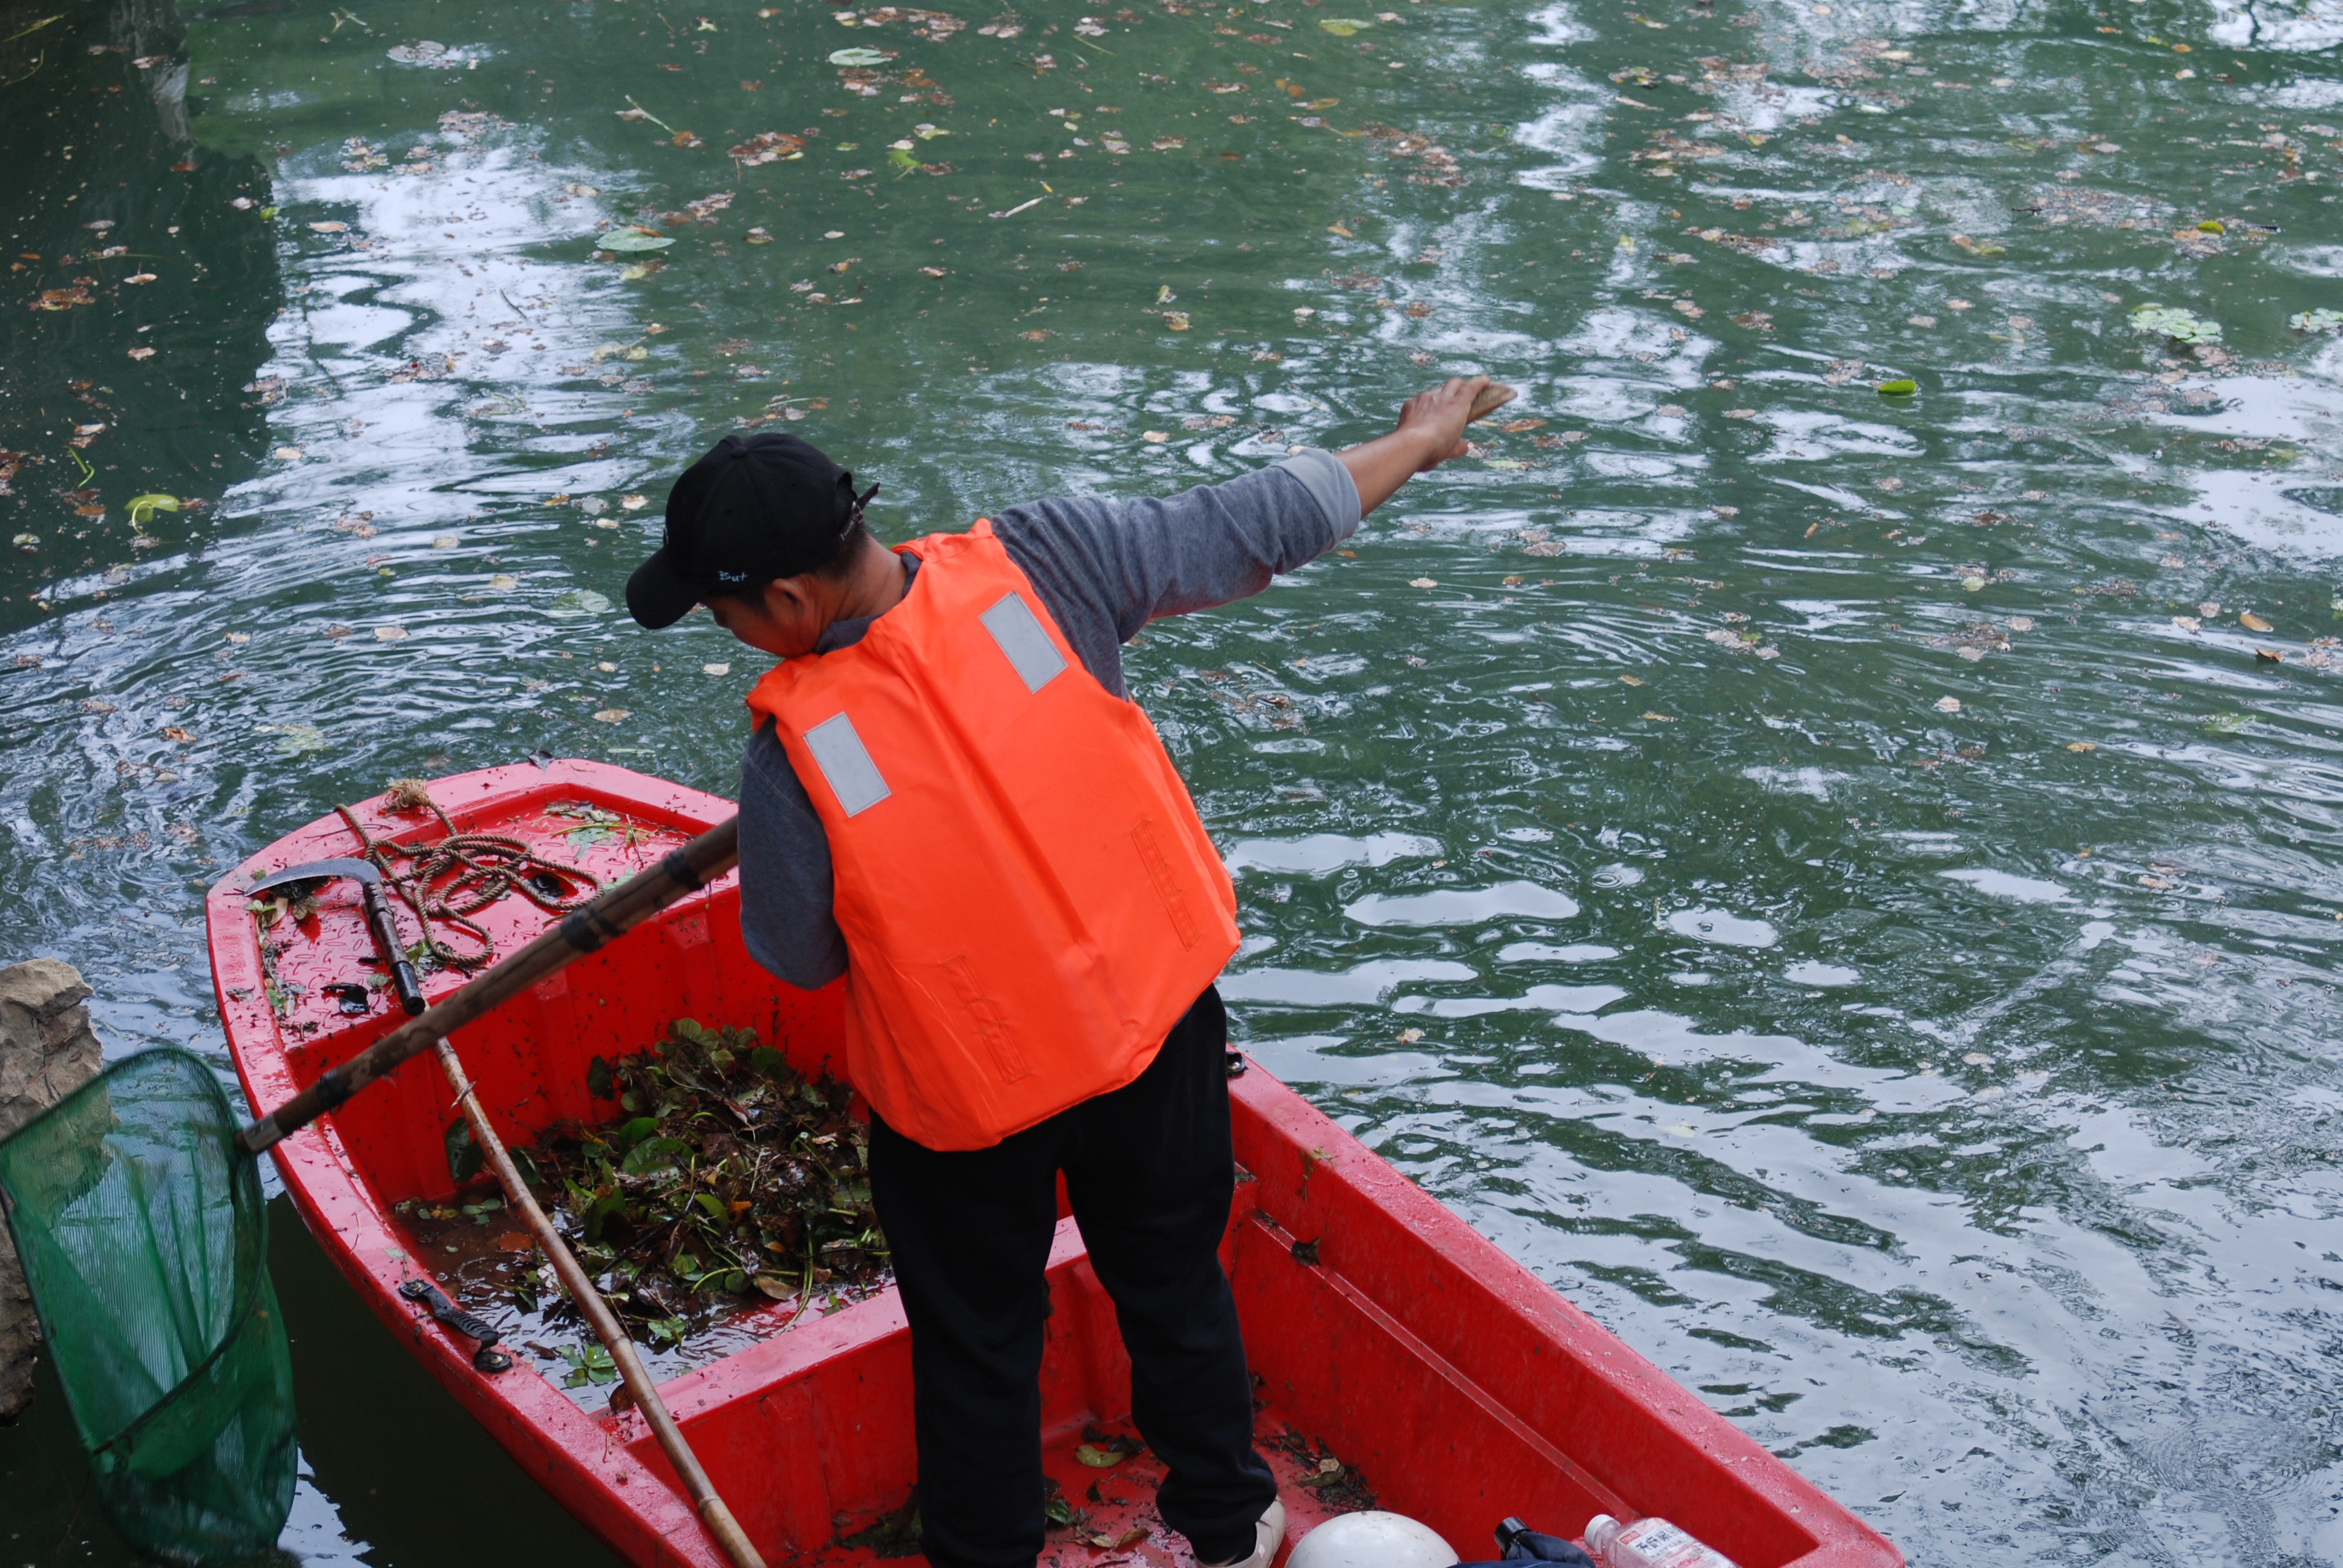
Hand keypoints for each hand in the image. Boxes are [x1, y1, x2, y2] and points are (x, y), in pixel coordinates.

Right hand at [1334, 375, 1493, 516]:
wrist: (1416, 445)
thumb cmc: (1413, 456)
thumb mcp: (1426, 457)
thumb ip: (1447, 452)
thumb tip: (1465, 448)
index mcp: (1411, 410)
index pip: (1422, 404)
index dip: (1430, 410)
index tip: (1434, 416)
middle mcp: (1425, 399)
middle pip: (1438, 390)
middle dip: (1446, 393)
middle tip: (1455, 399)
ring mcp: (1441, 398)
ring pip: (1453, 385)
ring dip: (1463, 387)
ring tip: (1474, 388)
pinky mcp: (1457, 401)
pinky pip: (1471, 387)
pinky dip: (1480, 384)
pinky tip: (1487, 382)